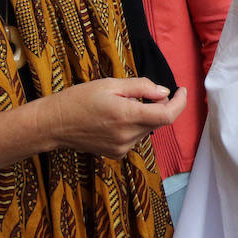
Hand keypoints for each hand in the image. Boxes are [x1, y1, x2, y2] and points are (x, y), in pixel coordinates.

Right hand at [37, 78, 186, 157]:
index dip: (180, 103)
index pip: (167, 115)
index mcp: (127, 115)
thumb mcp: (111, 84)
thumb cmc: (80, 98)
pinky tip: (116, 118)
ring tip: (123, 104)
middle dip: (161, 106)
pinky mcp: (116, 153)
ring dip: (146, 116)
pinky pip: (136, 138)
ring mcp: (122, 147)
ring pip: (147, 130)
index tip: (182, 90)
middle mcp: (128, 136)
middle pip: (158, 122)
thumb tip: (164, 92)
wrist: (55, 124)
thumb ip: (141, 87)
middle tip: (148, 92)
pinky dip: (135, 126)